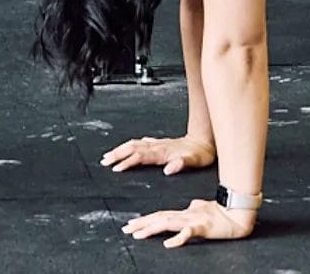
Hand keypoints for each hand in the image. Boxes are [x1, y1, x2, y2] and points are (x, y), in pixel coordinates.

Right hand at [99, 135, 215, 174]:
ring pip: (133, 144)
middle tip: (104, 161)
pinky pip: (139, 143)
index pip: (140, 156)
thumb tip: (169, 169)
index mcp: (162, 152)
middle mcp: (157, 146)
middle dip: (116, 154)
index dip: (127, 162)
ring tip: (109, 155)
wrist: (204, 141)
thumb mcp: (194, 161)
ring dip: (120, 149)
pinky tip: (127, 148)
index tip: (116, 168)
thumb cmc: (200, 153)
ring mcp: (157, 144)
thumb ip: (181, 164)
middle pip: (132, 148)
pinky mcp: (159, 144)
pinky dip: (129, 146)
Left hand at [122, 198, 255, 247]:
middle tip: (125, 228)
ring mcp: (192, 221)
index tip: (131, 224)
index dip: (145, 219)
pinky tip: (168, 244)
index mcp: (183, 213)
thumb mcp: (202, 209)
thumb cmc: (221, 212)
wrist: (237, 213)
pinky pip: (187, 233)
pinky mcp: (202, 227)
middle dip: (141, 224)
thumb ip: (193, 208)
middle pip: (158, 218)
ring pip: (167, 224)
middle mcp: (184, 215)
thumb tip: (189, 206)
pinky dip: (177, 238)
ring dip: (151, 229)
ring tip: (137, 234)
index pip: (160, 215)